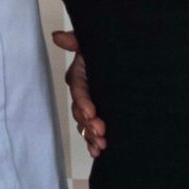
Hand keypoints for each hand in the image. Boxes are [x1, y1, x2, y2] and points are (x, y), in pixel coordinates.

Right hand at [52, 30, 105, 156]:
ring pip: (86, 123)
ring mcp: (92, 104)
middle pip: (80, 110)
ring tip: (101, 144)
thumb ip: (77, 40)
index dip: (83, 101)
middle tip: (100, 132)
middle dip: (88, 123)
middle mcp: (84, 91)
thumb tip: (58, 37)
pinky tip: (98, 152)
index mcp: (81, 74)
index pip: (79, 89)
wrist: (130, 54)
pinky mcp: (101, 114)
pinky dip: (94, 142)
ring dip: (91, 136)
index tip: (91, 112)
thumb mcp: (93, 41)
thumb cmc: (109, 46)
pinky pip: (93, 130)